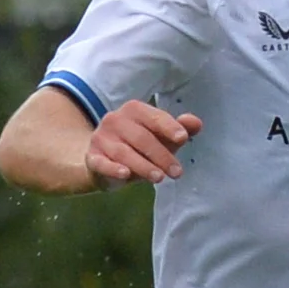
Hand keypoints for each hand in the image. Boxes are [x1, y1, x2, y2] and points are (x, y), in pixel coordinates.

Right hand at [84, 101, 200, 188]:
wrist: (103, 161)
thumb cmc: (139, 146)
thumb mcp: (162, 138)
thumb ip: (180, 129)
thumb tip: (196, 123)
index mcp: (134, 110)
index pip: (154, 117)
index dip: (169, 127)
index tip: (183, 138)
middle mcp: (115, 120)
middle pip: (141, 138)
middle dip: (161, 155)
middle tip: (177, 172)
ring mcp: (101, 138)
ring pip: (124, 152)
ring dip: (143, 166)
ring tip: (159, 178)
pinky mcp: (92, 157)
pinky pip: (101, 163)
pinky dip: (113, 169)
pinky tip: (125, 174)